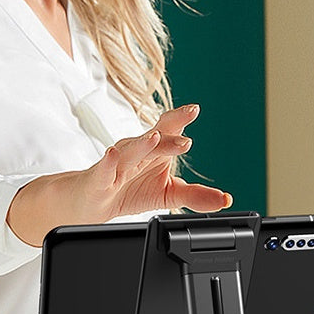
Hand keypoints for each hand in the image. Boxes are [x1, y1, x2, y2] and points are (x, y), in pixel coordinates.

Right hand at [6, 104, 232, 245]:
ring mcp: (116, 164)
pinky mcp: (98, 180)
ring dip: (142, 143)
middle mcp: (135, 151)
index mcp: (153, 150)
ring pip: (130, 151)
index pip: (168, 130)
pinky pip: (103, 170)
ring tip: (156, 137)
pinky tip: (112, 155)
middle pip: (153, 136)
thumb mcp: (166, 195)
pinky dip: (108, 162)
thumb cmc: (127, 190)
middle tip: (186, 126)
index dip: (180, 118)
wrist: (88, 204)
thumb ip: (195, 195)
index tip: (194, 109)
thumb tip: (225, 199)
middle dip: (169, 129)